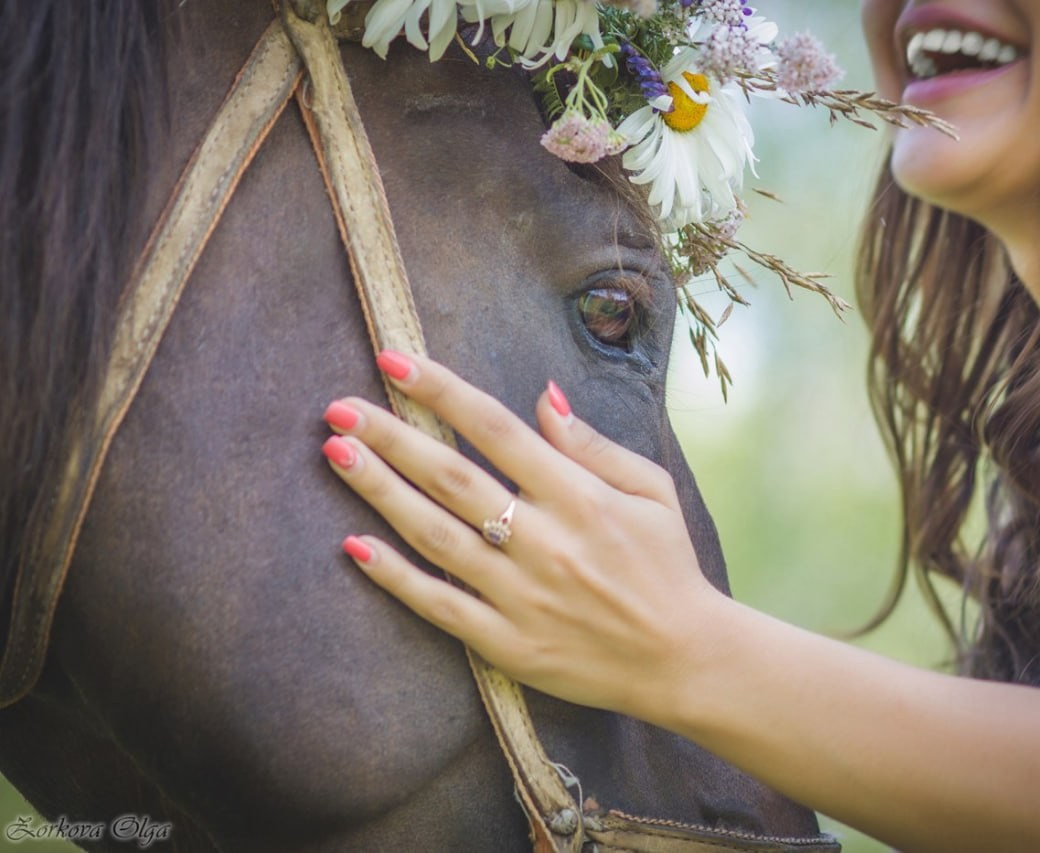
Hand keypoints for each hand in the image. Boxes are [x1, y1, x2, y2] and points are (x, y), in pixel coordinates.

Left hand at [319, 350, 727, 720]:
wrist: (683, 658)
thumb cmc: (667, 566)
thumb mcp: (651, 490)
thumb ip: (592, 445)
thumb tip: (542, 396)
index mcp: (579, 496)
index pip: (496, 429)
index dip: (441, 391)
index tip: (396, 361)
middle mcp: (544, 540)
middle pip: (451, 477)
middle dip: (391, 437)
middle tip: (339, 408)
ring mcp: (521, 594)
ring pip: (435, 535)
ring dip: (379, 492)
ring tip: (336, 454)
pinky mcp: (508, 643)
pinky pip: (439, 604)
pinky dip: (394, 576)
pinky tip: (353, 546)